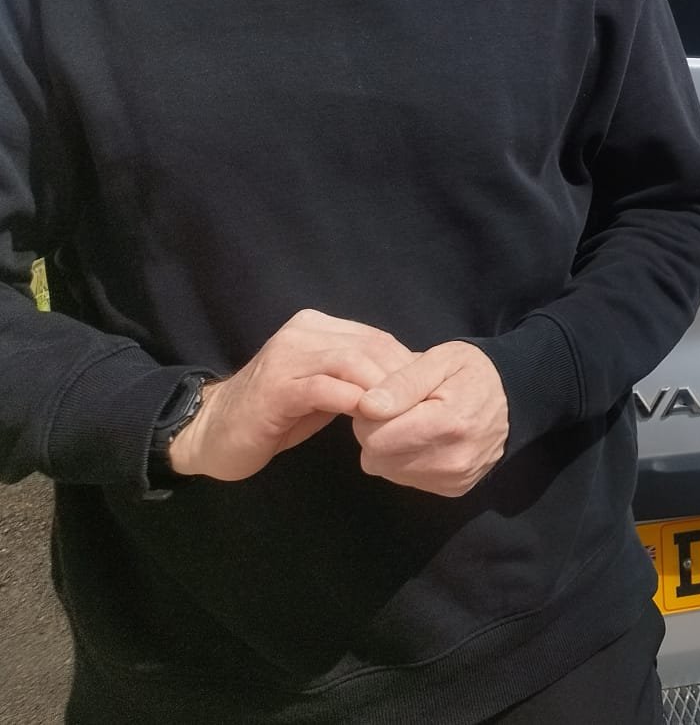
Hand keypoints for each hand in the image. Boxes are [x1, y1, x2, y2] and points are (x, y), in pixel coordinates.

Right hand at [169, 310, 415, 481]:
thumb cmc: (275, 416)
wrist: (210, 433)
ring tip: (404, 414)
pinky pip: (326, 388)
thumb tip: (409, 381)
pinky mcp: (277, 386)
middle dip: (402, 377)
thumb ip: (357, 377)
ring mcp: (287, 356)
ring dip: (383, 389)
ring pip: (352, 362)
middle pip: (370, 346)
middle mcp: (303, 332)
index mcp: (316, 327)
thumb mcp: (323, 389)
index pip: (376, 338)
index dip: (407, 365)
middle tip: (424, 406)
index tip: (428, 393)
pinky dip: (354, 401)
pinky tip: (371, 419)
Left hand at [351, 342, 508, 497]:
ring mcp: (453, 480)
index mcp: (448, 424)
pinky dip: (406, 459)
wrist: (515, 397)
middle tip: (404, 408)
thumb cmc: (474, 372)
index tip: (389, 396)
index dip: (371, 414)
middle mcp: (452, 461)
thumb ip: (403, 381)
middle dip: (378, 431)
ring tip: (417, 422)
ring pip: (387, 469)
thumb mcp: (441, 358)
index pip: (375, 436)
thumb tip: (367, 406)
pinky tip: (427, 439)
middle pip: (377, 457)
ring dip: (391, 447)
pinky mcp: (453, 489)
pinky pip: (405, 478)